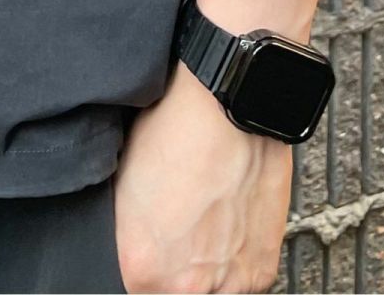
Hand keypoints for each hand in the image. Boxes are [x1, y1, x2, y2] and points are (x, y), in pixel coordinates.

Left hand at [113, 60, 292, 292]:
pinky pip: (241, 279)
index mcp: (141, 264)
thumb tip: (131, 243)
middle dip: (170, 269)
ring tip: (202, 224)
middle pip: (172, 292)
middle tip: (175, 231)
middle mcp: (185, 286)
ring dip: (203, 268)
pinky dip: (234, 258)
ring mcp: (228, 281)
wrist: (230, 107)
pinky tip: (225, 221)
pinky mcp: (261, 269)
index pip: (131, 285)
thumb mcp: (122, 182)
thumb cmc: (175, 130)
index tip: (146, 246)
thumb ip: (124, 232)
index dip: (138, 262)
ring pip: (209, 290)